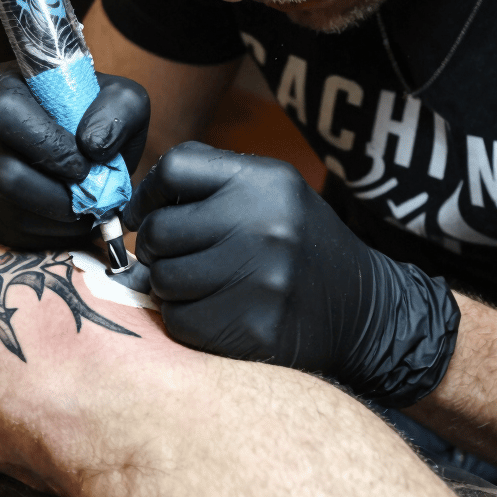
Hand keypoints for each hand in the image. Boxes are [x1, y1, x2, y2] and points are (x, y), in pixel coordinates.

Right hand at [0, 62, 148, 248]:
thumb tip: (92, 146)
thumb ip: (118, 110)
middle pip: (2, 173)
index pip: (6, 112)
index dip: (48, 146)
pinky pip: (2, 229)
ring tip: (84, 213)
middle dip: (55, 195)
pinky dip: (43, 234)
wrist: (78, 135)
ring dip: (54, 220)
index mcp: (5, 84)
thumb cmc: (96, 115)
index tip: (85, 165)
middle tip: (87, 199)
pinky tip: (67, 222)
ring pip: (3, 209)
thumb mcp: (120, 98)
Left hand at [123, 141, 459, 406]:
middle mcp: (265, 226)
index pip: (176, 167)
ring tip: (200, 285)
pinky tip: (214, 312)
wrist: (362, 309)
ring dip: (169, 286)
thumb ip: (210, 182)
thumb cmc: (300, 245)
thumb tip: (134, 203)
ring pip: (163, 280)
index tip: (142, 213)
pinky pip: (180, 321)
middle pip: (160, 229)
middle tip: (173, 256)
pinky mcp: (253, 329)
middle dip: (155, 247)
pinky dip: (185, 319)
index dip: (148, 193)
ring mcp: (261, 280)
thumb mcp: (273, 192)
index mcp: (267, 182)